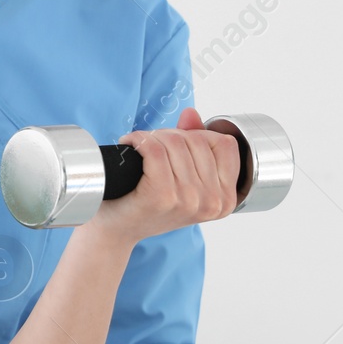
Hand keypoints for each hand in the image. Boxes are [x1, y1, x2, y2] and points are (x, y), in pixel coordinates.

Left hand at [86, 106, 240, 245]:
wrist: (116, 229)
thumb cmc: (148, 204)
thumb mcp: (183, 177)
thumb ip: (194, 143)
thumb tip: (191, 114)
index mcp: (225, 199)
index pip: (226, 144)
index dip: (199, 136)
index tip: (178, 146)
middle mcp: (211, 202)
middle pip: (197, 140)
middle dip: (171, 135)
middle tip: (152, 147)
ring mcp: (188, 200)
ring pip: (175, 142)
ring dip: (152, 137)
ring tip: (140, 149)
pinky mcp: (161, 196)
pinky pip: (154, 150)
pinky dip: (139, 141)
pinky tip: (130, 146)